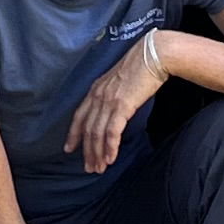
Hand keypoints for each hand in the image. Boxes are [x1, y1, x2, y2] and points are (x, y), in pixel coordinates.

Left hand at [62, 33, 175, 173]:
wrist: (153, 55)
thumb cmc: (142, 66)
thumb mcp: (120, 80)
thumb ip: (113, 94)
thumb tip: (116, 109)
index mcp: (96, 89)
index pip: (79, 116)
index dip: (73, 134)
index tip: (69, 148)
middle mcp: (98, 95)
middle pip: (87, 129)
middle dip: (87, 151)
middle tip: (88, 167)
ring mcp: (108, 100)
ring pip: (97, 133)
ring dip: (98, 153)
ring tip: (99, 168)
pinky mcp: (121, 105)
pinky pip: (111, 132)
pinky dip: (110, 147)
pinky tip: (110, 158)